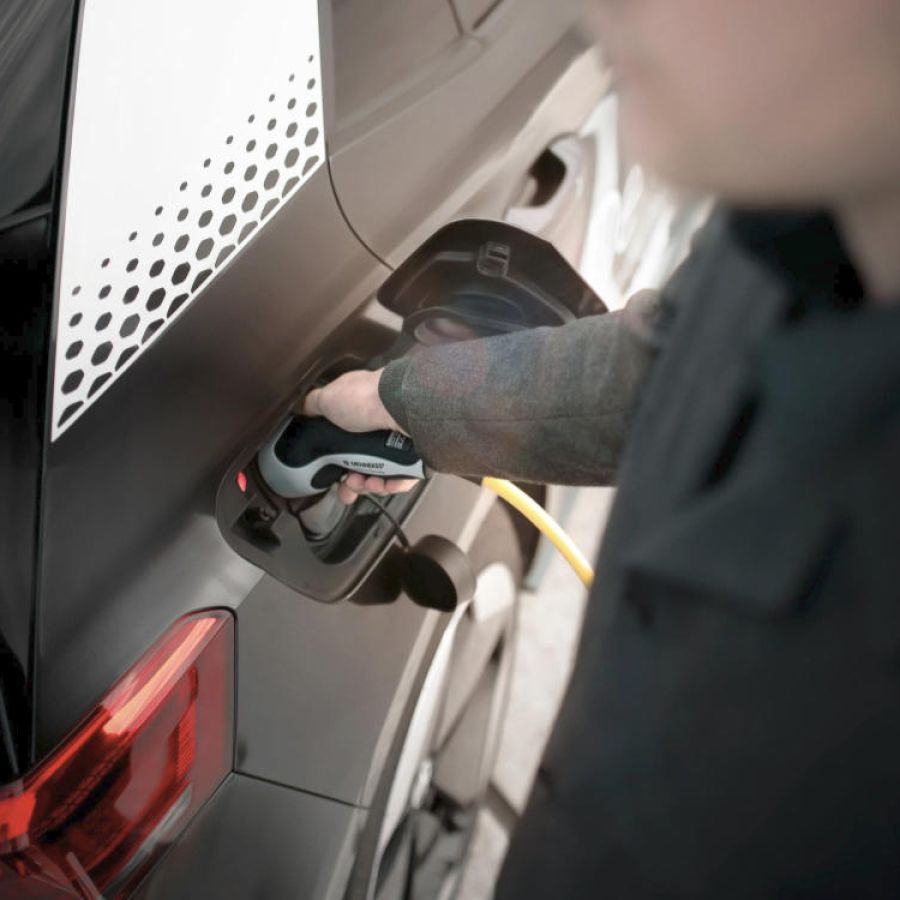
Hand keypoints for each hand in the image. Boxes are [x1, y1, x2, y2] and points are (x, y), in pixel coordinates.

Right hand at [302, 369, 419, 504]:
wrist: (400, 406)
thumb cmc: (365, 398)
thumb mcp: (328, 398)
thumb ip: (313, 404)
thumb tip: (301, 408)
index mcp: (360, 416)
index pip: (346, 446)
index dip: (336, 464)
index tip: (331, 476)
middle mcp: (380, 429)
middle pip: (363, 466)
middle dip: (352, 482)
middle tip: (349, 484)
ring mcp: (399, 443)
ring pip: (381, 475)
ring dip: (369, 485)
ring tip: (367, 482)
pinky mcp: (415, 456)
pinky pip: (402, 479)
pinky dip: (391, 485)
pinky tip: (383, 483)